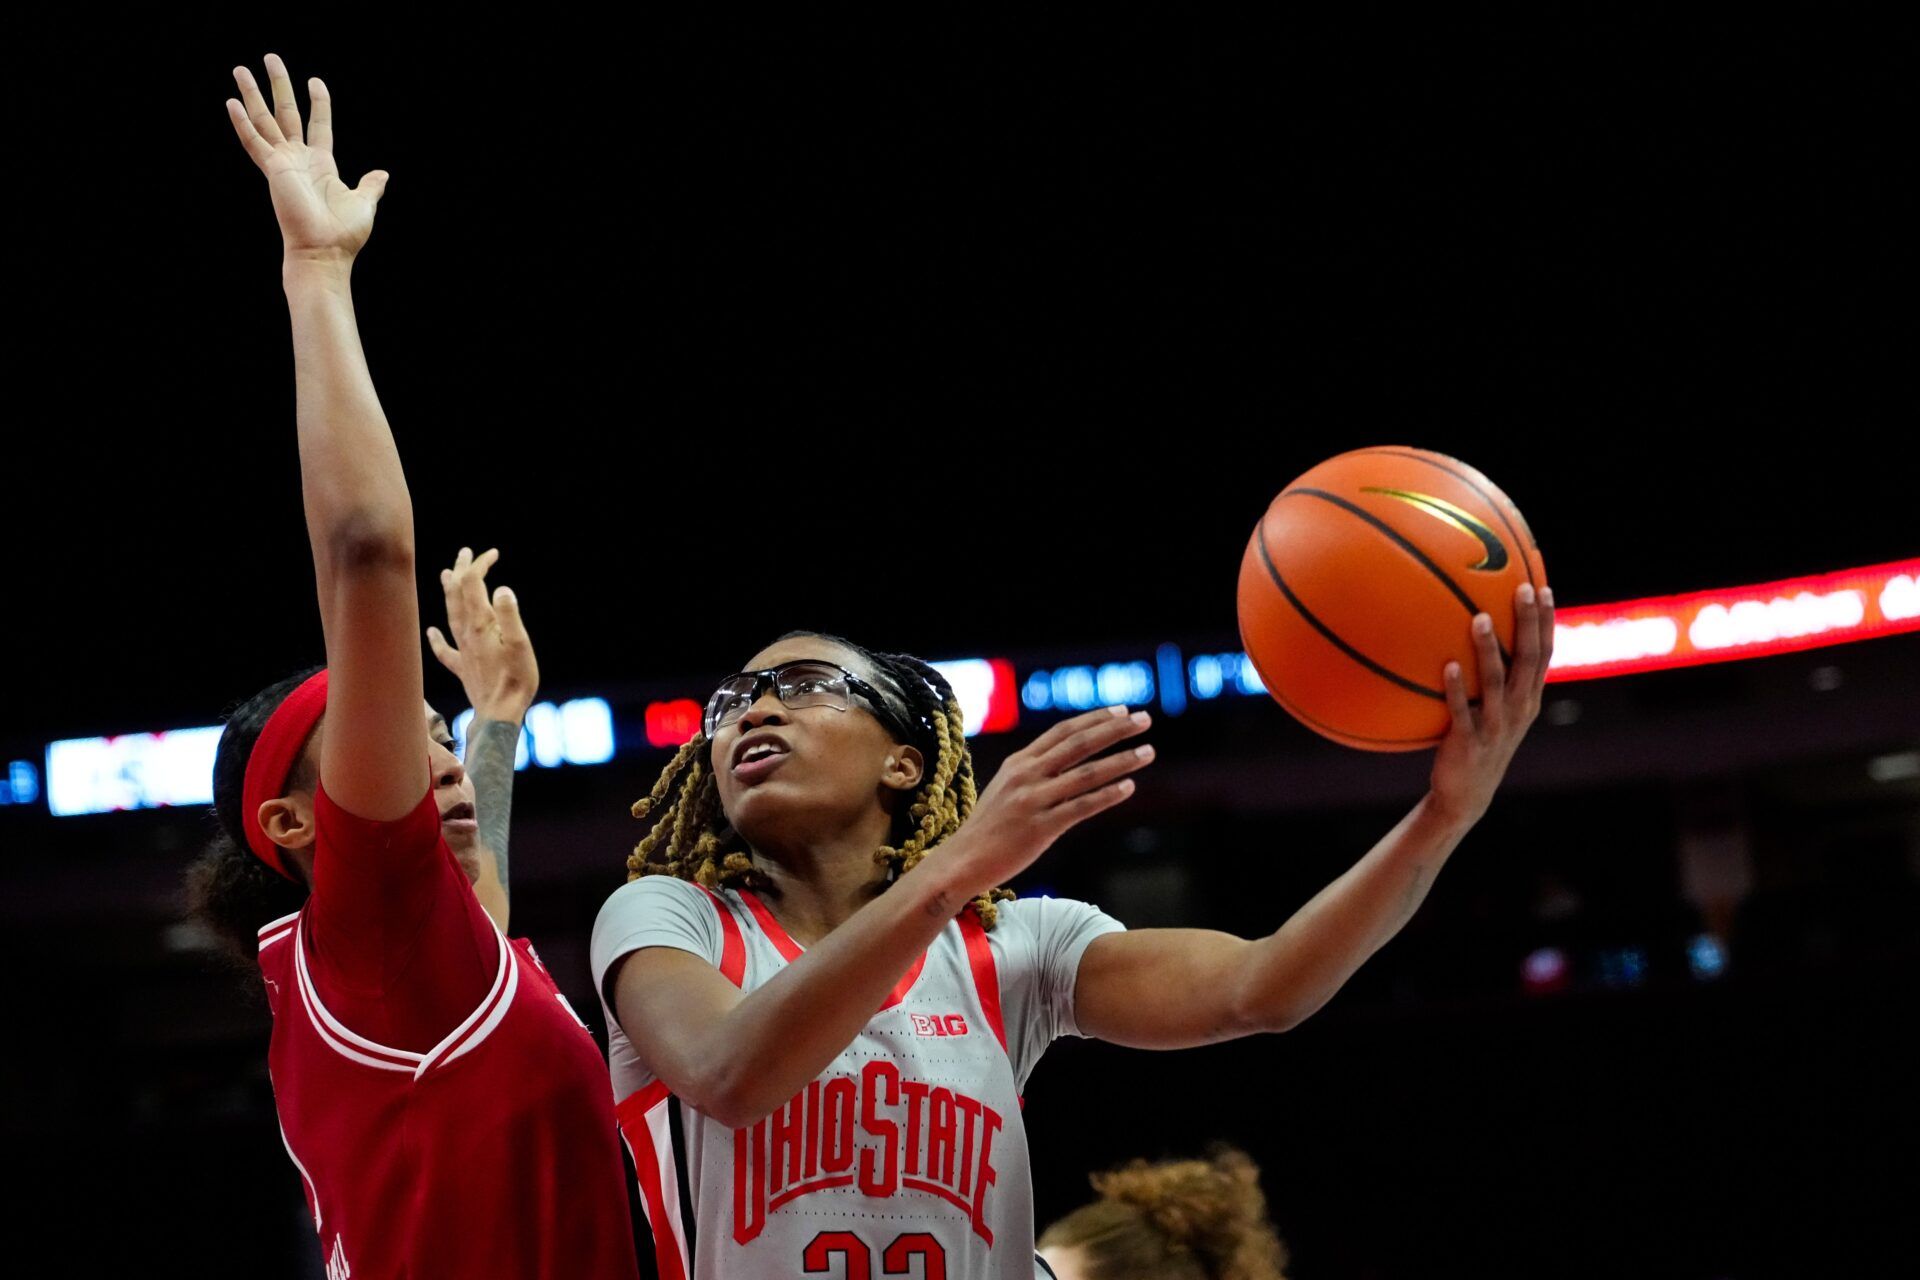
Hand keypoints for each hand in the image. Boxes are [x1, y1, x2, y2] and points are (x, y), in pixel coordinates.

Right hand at [225, 53, 387, 263]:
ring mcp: (283, 162)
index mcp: (321, 164)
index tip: (315, 81)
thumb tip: (382, 174)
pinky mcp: (272, 170)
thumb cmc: (343, 233)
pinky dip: (242, 123)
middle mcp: (299, 159)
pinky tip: (232, 102)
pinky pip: (253, 142)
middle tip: (270, 58)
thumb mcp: (364, 202)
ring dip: (254, 94)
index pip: (319, 124)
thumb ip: (370, 186)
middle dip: (278, 85)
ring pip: (265, 120)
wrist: (325, 251)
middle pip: (286, 113)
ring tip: (241, 68)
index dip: (319, 102)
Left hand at [427, 547, 539, 722]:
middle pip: (458, 595)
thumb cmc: (516, 679)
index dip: (480, 565)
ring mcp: (462, 650)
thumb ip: (509, 616)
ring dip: (449, 593)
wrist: (501, 713)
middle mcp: (467, 634)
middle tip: (466, 553)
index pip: (474, 584)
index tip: (493, 554)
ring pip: (450, 614)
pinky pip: (444, 649)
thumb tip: (501, 589)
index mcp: (481, 624)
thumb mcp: (520, 644)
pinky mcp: (463, 667)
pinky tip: (431, 631)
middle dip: (461, 571)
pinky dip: (437, 637)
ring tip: (445, 575)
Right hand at [942, 705, 1153, 893]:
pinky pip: (1081, 807)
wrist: (963, 860)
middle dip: (1115, 729)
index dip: (1094, 719)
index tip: (1121, 710)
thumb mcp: (1006, 788)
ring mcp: (1033, 800)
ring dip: (1121, 761)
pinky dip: (1107, 795)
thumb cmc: (989, 827)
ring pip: (1086, 773)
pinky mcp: (1041, 828)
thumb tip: (1067, 762)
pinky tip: (1129, 787)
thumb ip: (1034, 772)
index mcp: (1019, 762)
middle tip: (1144, 719)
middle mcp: (1027, 775)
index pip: (1063, 731)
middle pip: (1078, 744)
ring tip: (1148, 752)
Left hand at [1431, 582, 1555, 824]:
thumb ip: (1493, 677)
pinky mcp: (1470, 742)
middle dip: (1528, 623)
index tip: (1541, 586)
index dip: (1544, 621)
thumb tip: (1472, 631)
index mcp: (1528, 698)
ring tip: (1480, 618)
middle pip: (1529, 660)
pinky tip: (1448, 666)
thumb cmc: (1477, 742)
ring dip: (1489, 649)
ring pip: (1496, 682)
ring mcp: (1496, 726)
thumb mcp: (1493, 710)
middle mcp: (1519, 709)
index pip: (1544, 653)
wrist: (1466, 795)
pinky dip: (1457, 689)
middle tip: (1522, 588)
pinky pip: (1462, 711)